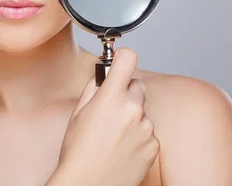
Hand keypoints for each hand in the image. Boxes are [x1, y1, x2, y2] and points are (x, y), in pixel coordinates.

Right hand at [55, 48, 159, 185]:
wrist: (90, 184)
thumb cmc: (78, 153)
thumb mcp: (77, 114)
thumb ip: (93, 89)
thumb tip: (102, 77)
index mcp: (111, 97)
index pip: (128, 59)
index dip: (122, 57)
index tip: (119, 60)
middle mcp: (133, 109)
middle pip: (137, 85)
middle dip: (125, 91)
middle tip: (110, 108)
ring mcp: (146, 128)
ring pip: (142, 110)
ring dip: (131, 116)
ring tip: (112, 135)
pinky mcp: (154, 145)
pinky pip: (148, 131)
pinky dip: (137, 135)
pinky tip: (121, 147)